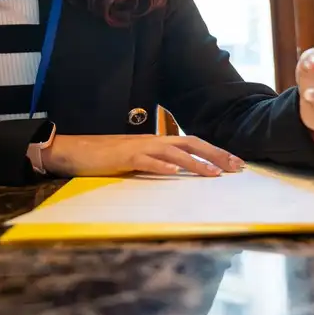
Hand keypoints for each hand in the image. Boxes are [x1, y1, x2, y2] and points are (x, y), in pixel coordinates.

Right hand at [42, 134, 244, 177]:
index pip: (193, 143)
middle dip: (216, 155)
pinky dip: (162, 166)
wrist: (76, 151)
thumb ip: (158, 162)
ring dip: (196, 162)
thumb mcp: (138, 159)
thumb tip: (180, 170)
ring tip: (214, 173)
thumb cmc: (107, 157)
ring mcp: (139, 147)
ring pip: (174, 151)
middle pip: (191, 143)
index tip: (235, 163)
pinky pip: (146, 160)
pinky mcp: (125, 157)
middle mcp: (153, 140)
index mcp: (158, 142)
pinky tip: (175, 172)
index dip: (216, 152)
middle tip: (236, 167)